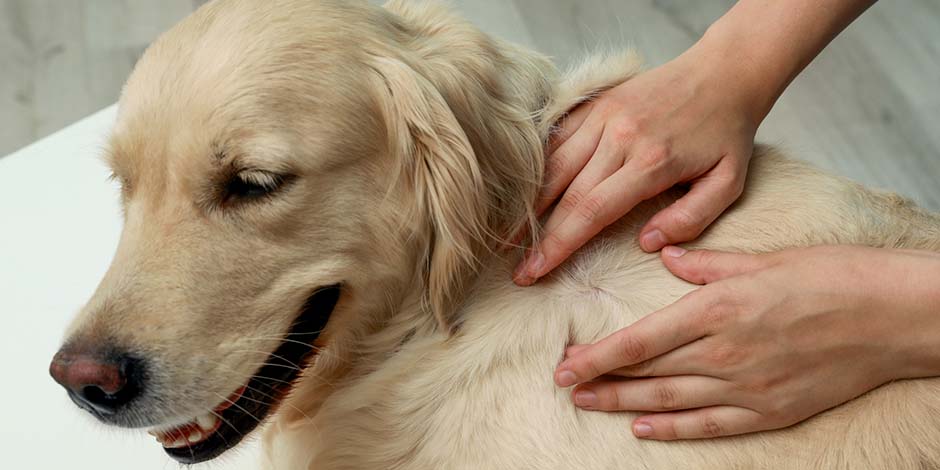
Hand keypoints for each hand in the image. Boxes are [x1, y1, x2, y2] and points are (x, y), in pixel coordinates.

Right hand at [512, 43, 758, 285]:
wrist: (724, 72)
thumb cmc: (727, 133)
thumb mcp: (728, 183)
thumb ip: (691, 219)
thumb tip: (647, 243)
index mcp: (651, 162)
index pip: (591, 212)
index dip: (558, 246)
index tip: (535, 272)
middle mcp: (620, 137)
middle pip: (565, 194)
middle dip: (538, 236)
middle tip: (518, 269)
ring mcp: (604, 116)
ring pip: (553, 165)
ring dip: (529, 204)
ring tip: (509, 235)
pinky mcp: (596, 104)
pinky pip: (557, 138)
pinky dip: (538, 167)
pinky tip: (525, 193)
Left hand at [554, 245, 939, 439]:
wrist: (891, 316)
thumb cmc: (830, 277)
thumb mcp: (762, 259)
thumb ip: (706, 264)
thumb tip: (667, 256)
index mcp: (718, 309)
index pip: (640, 339)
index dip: (597, 355)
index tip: (565, 363)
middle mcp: (724, 353)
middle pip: (647, 372)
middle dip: (601, 379)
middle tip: (565, 384)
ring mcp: (746, 387)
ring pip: (669, 401)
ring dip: (624, 403)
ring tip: (589, 404)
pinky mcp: (769, 411)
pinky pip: (710, 425)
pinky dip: (673, 428)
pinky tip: (643, 428)